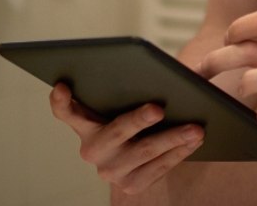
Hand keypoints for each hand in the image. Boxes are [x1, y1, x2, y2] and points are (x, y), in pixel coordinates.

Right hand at [49, 83, 203, 195]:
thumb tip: (150, 71)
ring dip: (172, 138)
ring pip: (144, 152)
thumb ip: (121, 85)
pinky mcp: (131, 185)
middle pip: (116, 132)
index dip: (61, 100)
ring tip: (194, 127)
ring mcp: (110, 171)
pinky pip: (159, 168)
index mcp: (84, 124)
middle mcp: (92, 150)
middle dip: (138, 120)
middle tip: (158, 109)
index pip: (65, 111)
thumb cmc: (130, 115)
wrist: (140, 155)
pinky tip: (195, 141)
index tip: (63, 86)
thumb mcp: (119, 101)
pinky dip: (179, 152)